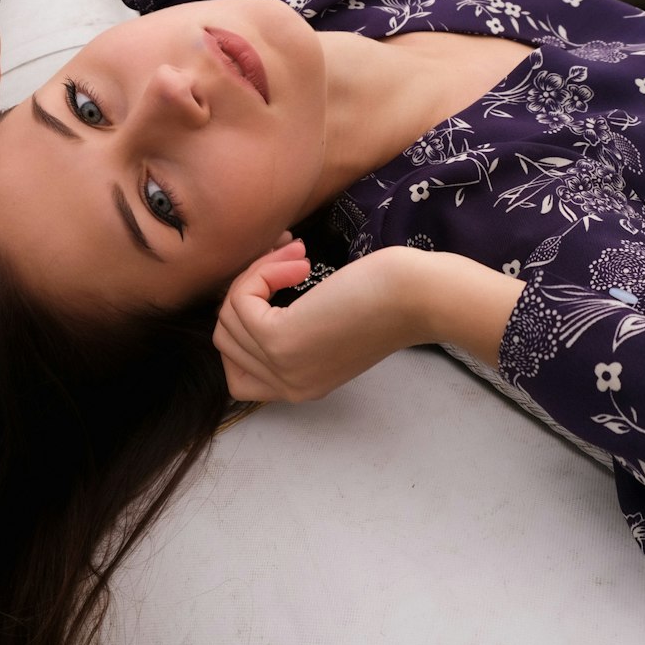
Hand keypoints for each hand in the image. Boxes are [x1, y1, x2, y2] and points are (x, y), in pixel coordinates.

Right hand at [213, 241, 423, 403]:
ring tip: (296, 256)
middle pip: (226, 340)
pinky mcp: (279, 339)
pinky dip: (262, 271)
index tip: (271, 289)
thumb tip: (245, 298)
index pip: (237, 373)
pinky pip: (240, 300)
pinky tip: (299, 261)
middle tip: (287, 259)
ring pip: (229, 316)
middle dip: (248, 290)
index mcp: (299, 388)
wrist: (418, 296)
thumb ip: (291, 328)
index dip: (242, 327)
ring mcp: (281, 366)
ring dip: (257, 273)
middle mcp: (287, 386)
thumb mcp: (329, 328)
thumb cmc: (387, 299)